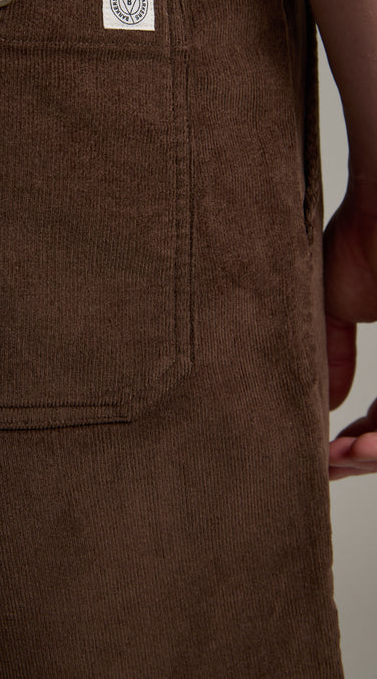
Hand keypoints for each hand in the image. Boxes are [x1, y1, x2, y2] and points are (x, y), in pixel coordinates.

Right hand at [323, 179, 376, 479]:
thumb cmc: (362, 234)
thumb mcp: (336, 304)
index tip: (325, 452)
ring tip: (341, 458)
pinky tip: (359, 445)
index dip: (360, 443)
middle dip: (365, 457)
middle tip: (329, 462)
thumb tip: (327, 403)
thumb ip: (332, 353)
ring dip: (376, 454)